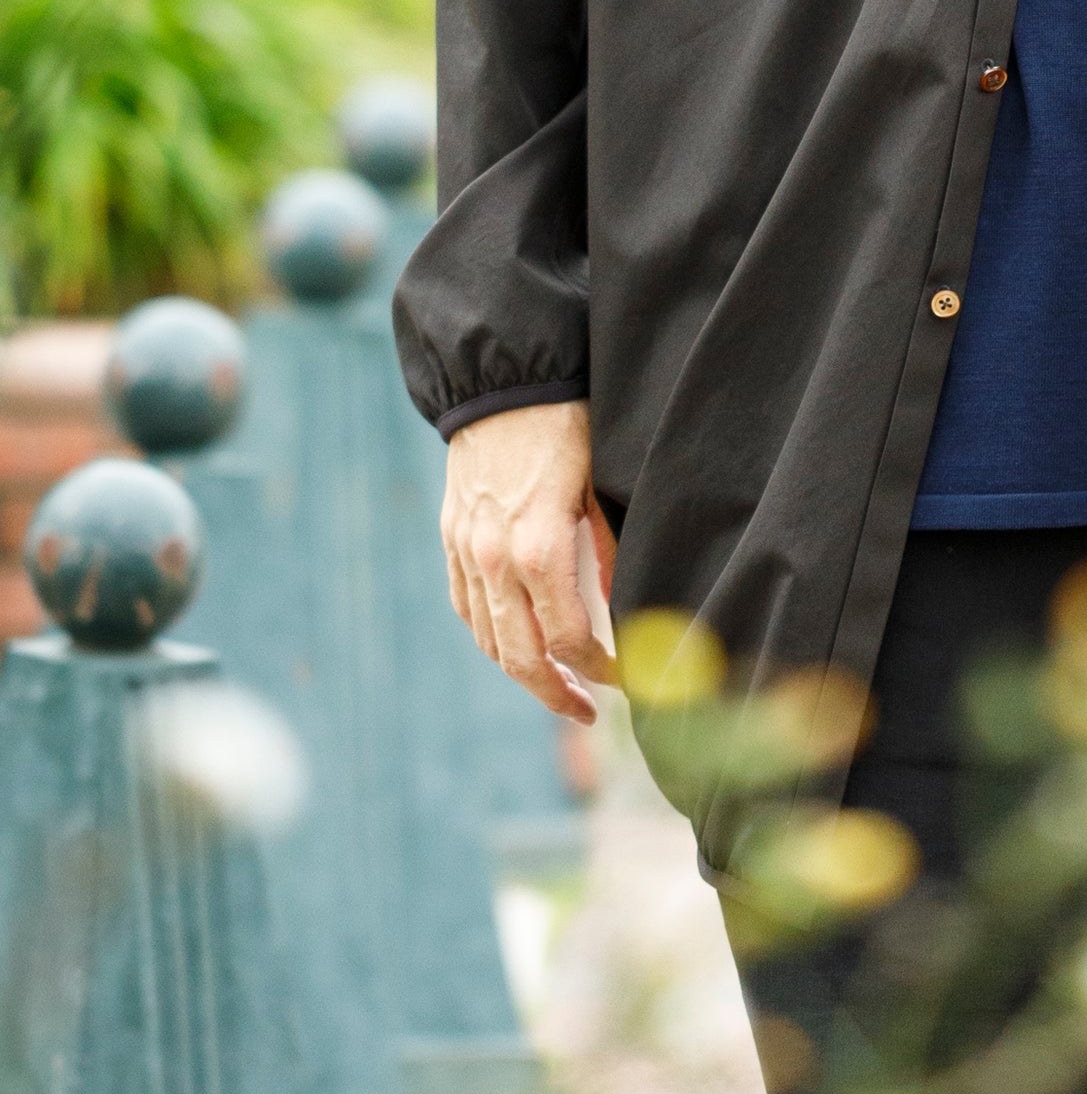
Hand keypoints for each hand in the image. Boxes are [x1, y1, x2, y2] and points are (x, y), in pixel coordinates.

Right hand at [441, 401, 617, 723]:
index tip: (625, 679)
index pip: (568, 640)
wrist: (502, 380)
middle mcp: (495, 560)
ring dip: (522, 672)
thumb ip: (612, 552)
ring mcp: (467, 551)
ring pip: (488, 638)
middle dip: (556, 693)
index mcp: (538, 550)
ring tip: (557, 686)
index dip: (599, 669)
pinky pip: (467, 606)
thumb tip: (626, 609)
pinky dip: (490, 635)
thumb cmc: (565, 425)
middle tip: (588, 713)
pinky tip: (516, 643)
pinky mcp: (453, 538)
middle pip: (521, 656)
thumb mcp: (603, 487)